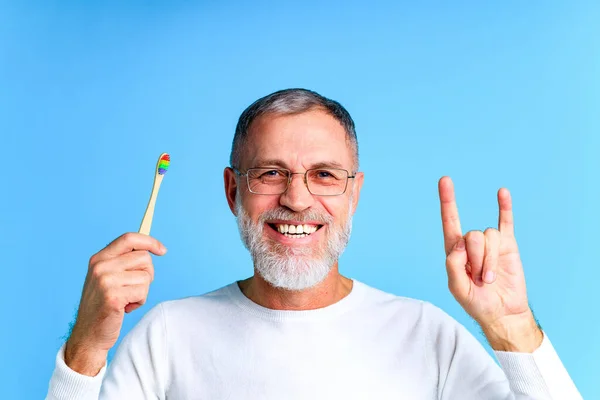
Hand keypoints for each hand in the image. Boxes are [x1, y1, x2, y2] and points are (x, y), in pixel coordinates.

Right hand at [65, 232, 166, 374]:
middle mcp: (100, 266)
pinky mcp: (113, 297)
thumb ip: (123, 262)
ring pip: (146, 276)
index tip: (162, 250)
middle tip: (134, 288)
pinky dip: (139, 301)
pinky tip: (125, 308)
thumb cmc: (104, 306)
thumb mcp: (107, 278)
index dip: (149, 241)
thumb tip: (150, 248)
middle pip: (143, 257)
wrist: (88, 335)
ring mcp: (105, 281)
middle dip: (147, 274)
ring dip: (143, 291)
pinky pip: (143, 292)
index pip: (129, 238)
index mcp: (99, 258)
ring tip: (126, 300)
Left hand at [438, 176, 541, 350]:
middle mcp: (471, 244)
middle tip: (481, 279)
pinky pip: (506, 222)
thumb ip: (453, 266)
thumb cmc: (477, 303)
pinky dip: (504, 207)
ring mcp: (490, 244)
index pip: (449, 221)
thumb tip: (459, 243)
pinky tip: (502, 192)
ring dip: (490, 260)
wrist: (503, 313)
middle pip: (472, 235)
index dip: (447, 201)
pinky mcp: (508, 245)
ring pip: (489, 236)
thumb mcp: (458, 289)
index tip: (445, 180)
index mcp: (455, 251)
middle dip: (478, 258)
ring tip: (491, 279)